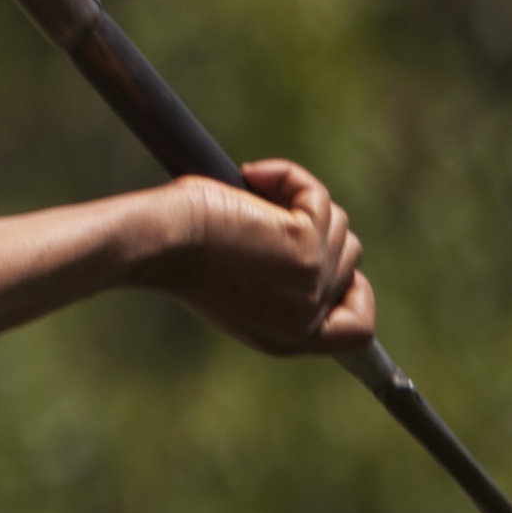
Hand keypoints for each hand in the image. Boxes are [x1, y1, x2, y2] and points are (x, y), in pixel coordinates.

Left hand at [146, 160, 375, 356]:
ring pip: (336, 224)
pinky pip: (317, 197)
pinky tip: (251, 173)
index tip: (326, 260)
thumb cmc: (179, 255)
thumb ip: (284, 282)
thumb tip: (322, 236)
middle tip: (262, 213)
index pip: (356, 332)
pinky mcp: (303, 246)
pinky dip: (291, 177)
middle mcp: (305, 321)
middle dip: (313, 226)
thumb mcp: (239, 287)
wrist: (156, 242)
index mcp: (288, 339)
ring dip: (299, 199)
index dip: (355, 294)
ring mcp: (310, 284)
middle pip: (347, 259)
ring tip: (250, 193)